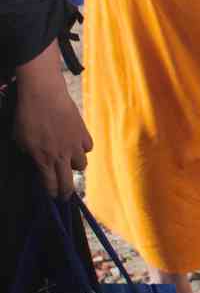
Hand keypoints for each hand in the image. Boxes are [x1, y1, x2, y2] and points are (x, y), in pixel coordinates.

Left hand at [13, 45, 91, 198]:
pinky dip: (82, 148)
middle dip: (66, 192)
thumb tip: (35, 163)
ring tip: (68, 162)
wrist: (44, 94)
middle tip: (64, 195)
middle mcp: (62, 156)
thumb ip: (29, 155)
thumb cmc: (27, 116)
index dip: (51, 194)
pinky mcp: (83, 132)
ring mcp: (74, 145)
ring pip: (81, 165)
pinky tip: (75, 144)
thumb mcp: (19, 139)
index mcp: (43, 159)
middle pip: (68, 183)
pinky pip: (87, 147)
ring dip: (74, 166)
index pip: (50, 185)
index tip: (52, 198)